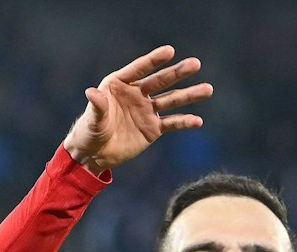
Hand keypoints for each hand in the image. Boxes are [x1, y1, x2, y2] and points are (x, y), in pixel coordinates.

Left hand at [62, 46, 211, 175]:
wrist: (95, 154)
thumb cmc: (89, 131)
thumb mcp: (92, 119)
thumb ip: (97, 106)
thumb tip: (92, 92)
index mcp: (120, 84)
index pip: (140, 69)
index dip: (154, 60)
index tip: (170, 51)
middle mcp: (137, 94)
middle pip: (160, 81)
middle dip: (177, 73)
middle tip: (195, 64)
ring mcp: (147, 110)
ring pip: (171, 100)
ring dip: (189, 95)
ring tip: (207, 89)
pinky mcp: (153, 128)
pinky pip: (171, 123)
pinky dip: (184, 122)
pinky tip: (198, 121)